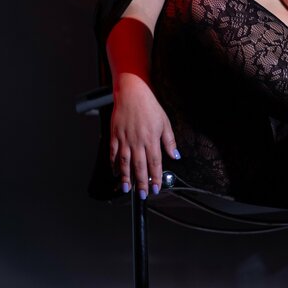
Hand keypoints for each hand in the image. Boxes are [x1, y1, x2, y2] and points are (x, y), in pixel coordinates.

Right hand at [109, 73, 179, 197]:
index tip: (156, 188)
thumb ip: (169, 141)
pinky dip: (113, 164)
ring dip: (126, 177)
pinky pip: (112, 152)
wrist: (132, 93)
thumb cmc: (149, 106)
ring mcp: (125, 139)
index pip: (155, 163)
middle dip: (142, 183)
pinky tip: (115, 172)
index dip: (156, 178)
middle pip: (139, 166)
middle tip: (142, 195)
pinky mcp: (115, 135)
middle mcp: (138, 141)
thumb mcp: (165, 122)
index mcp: (151, 139)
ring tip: (126, 189)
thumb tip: (175, 155)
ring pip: (124, 162)